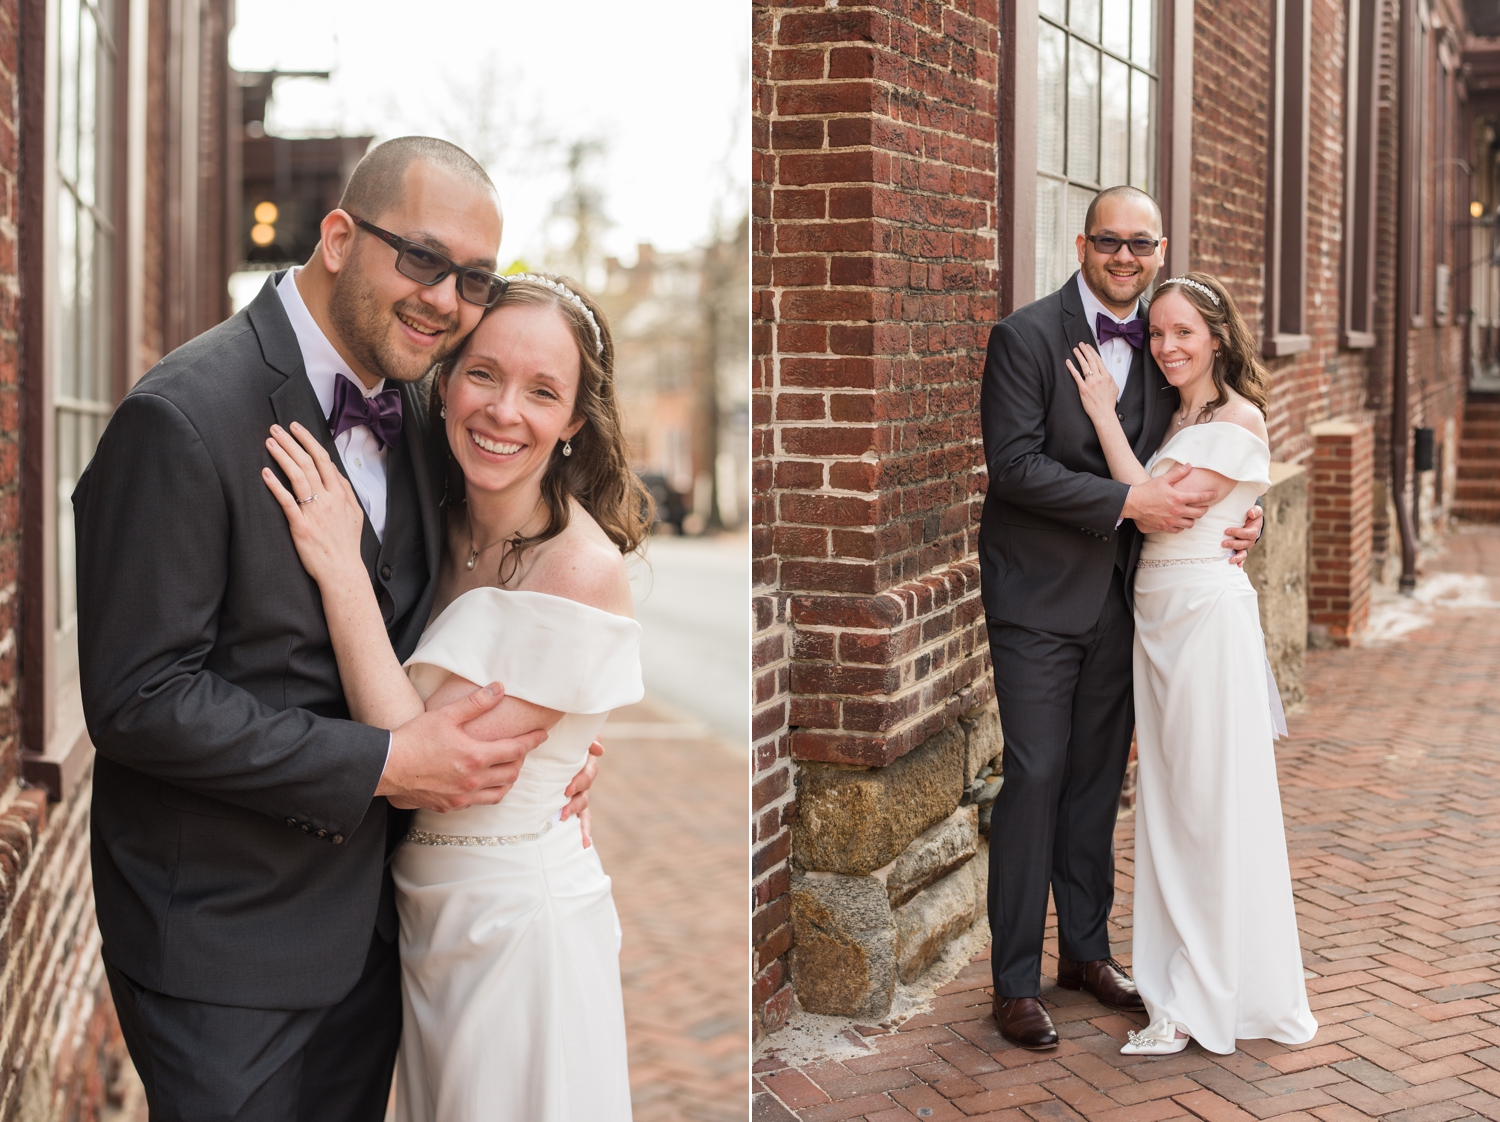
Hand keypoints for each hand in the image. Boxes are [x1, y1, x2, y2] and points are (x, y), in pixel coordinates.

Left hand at [261, 423, 365, 584]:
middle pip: (308, 463)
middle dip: (292, 442)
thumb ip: (346, 493)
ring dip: (283, 457)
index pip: (324, 460)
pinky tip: (265, 473)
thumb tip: (337, 475)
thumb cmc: (346, 545)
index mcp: (340, 495)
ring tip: (270, 443)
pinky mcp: (300, 526)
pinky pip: (287, 501)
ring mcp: (314, 512)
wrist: (342, 570)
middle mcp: (328, 500)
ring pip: (298, 477)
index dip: (309, 441)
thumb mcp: (355, 515)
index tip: (297, 429)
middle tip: (277, 428)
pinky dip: (276, 486)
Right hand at [378, 683, 547, 811]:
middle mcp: (473, 781)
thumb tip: (499, 688)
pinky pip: (479, 802)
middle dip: (521, 759)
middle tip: (521, 747)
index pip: (516, 750)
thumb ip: (476, 703)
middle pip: (512, 773)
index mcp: (476, 757)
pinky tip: (484, 782)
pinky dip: (489, 792)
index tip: (542, 734)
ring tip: (508, 766)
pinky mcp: (449, 806)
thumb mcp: (446, 715)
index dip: (532, 740)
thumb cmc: (414, 738)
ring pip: (499, 792)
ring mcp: (462, 797)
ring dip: (508, 779)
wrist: (386, 767)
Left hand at [559, 737, 603, 847]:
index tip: (567, 790)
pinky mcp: (575, 804)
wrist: (552, 747)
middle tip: (562, 808)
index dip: (580, 781)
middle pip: (586, 792)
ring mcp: (581, 793)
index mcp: (585, 762)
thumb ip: (587, 739)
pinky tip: (585, 845)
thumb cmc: (563, 738)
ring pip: (583, 805)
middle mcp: (585, 779)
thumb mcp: (573, 736)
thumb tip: (599, 750)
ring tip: (562, 819)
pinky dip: (585, 831)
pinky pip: (584, 818)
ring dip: (574, 813)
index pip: (589, 772)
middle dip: (575, 801)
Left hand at [1065, 343, 1117, 423]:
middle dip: (1086, 351)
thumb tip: (1106, 374)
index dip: (1093, 352)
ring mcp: (1090, 383)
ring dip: (1079, 356)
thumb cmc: (1108, 403)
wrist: (1104, 413)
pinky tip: (1068, 362)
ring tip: (1075, 350)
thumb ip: (1110, 379)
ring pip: (1084, 366)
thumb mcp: (1114, 388)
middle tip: (1081, 344)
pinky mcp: (1083, 389)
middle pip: (1091, 360)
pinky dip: (1072, 368)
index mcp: (1106, 377)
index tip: (1089, 347)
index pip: (1099, 361)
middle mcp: (1099, 378)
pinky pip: (1076, 376)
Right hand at [1121, 462, 1217, 532]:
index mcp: (1178, 498)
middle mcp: (1177, 511)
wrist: (1132, 503)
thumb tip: (1189, 465)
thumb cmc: (1147, 490)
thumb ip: (1178, 473)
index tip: (1214, 494)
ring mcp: (1171, 521)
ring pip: (1190, 524)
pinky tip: (1180, 521)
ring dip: (1193, 519)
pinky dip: (1181, 526)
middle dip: (1204, 509)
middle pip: (1199, 513)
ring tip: (1192, 514)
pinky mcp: (1164, 527)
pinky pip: (1178, 530)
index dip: (1209, 495)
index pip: (1200, 497)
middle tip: (1204, 506)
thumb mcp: (1163, 479)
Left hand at [1223, 504, 1263, 567]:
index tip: (1226, 531)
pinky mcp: (1243, 549)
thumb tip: (1251, 514)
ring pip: (1243, 553)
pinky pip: (1243, 557)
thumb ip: (1255, 511)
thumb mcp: (1256, 511)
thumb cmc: (1252, 516)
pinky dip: (1240, 562)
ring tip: (1230, 560)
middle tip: (1223, 543)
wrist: (1252, 521)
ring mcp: (1246, 546)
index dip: (1237, 532)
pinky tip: (1237, 566)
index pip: (1246, 533)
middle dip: (1233, 544)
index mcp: (1253, 531)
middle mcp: (1250, 540)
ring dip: (1237, 557)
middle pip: (1243, 544)